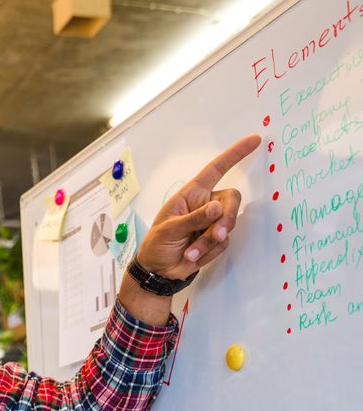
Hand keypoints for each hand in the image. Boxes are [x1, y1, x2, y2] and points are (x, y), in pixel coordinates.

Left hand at [135, 134, 261, 279]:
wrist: (158, 270)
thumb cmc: (157, 244)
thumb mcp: (169, 230)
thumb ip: (193, 219)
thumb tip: (218, 207)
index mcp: (192, 194)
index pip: (216, 169)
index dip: (234, 155)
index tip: (254, 140)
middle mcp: (206, 204)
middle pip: (232, 199)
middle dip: (227, 217)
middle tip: (218, 234)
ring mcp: (213, 222)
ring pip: (229, 223)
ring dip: (210, 241)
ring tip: (190, 252)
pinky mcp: (217, 239)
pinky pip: (224, 242)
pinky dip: (209, 251)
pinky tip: (192, 256)